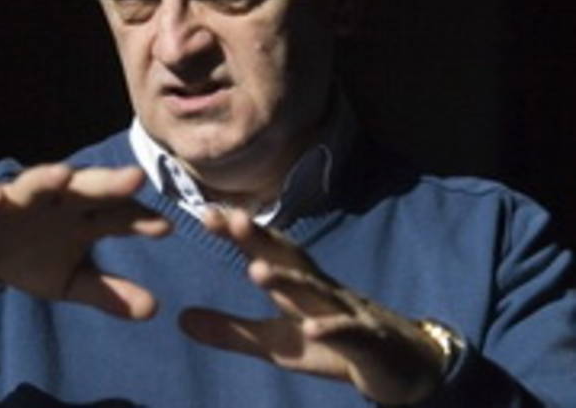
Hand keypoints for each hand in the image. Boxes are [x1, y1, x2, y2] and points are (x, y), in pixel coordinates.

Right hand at [0, 164, 170, 318]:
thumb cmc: (30, 255)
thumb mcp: (69, 280)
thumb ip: (107, 293)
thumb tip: (153, 310)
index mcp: (85, 217)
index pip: (120, 215)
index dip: (140, 219)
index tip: (165, 226)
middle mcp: (60, 200)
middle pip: (89, 188)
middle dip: (110, 183)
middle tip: (136, 177)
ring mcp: (23, 198)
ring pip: (39, 183)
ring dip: (48, 178)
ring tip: (62, 176)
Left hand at [179, 209, 444, 404]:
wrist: (397, 363)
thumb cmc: (330, 344)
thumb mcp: (275, 344)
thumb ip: (230, 330)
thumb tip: (180, 319)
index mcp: (295, 284)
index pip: (263, 251)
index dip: (236, 233)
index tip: (204, 214)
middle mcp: (318, 289)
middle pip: (287, 258)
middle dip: (259, 238)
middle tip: (230, 218)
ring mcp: (344, 311)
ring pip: (315, 291)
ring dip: (287, 279)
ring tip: (256, 270)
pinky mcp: (366, 341)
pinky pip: (349, 332)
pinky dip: (332, 329)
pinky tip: (312, 329)